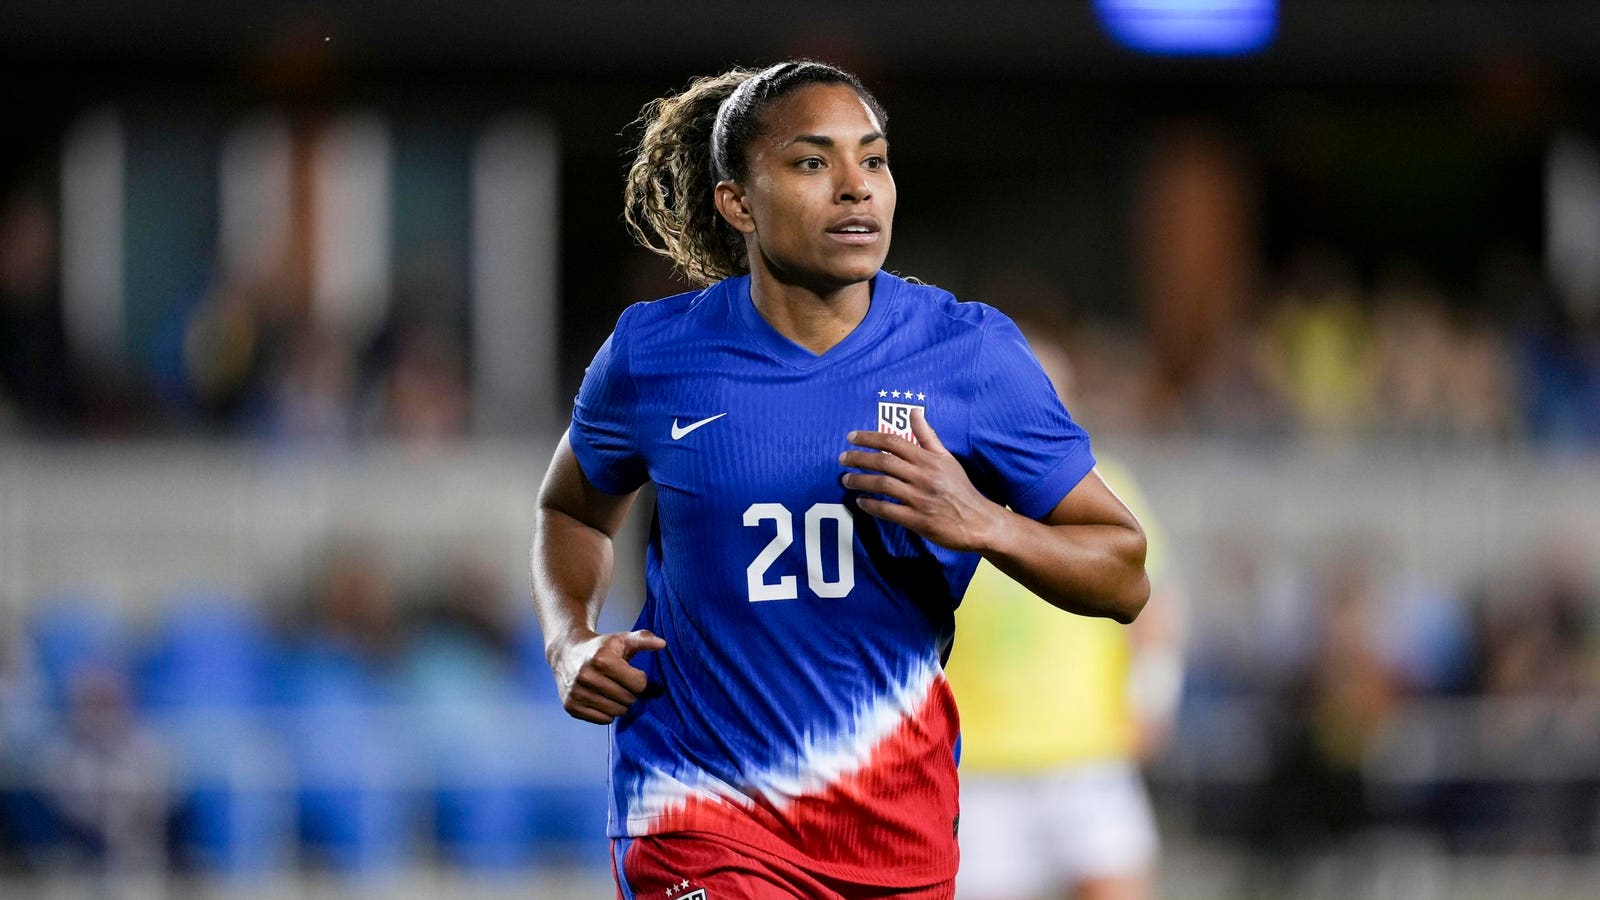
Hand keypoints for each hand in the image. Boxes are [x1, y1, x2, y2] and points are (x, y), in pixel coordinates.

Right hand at [548, 629, 665, 723]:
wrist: (566, 653)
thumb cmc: (600, 647)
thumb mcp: (621, 639)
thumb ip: (643, 639)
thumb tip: (663, 644)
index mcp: (601, 659)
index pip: (638, 684)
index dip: (640, 679)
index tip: (632, 672)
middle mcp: (586, 676)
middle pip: (628, 699)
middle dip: (631, 692)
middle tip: (622, 683)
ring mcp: (577, 693)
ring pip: (617, 712)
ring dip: (620, 704)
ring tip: (613, 691)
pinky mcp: (571, 706)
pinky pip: (603, 720)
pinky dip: (607, 713)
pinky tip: (602, 698)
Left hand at [838, 407, 1004, 552]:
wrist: (978, 521)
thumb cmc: (960, 488)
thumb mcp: (946, 458)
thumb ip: (927, 436)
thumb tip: (914, 412)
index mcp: (929, 459)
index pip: (893, 441)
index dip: (869, 437)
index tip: (851, 438)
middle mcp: (923, 476)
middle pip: (884, 461)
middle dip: (859, 458)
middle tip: (842, 458)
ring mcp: (920, 498)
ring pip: (883, 485)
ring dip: (860, 481)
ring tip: (846, 480)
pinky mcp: (918, 520)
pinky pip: (888, 510)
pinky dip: (872, 505)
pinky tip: (861, 502)